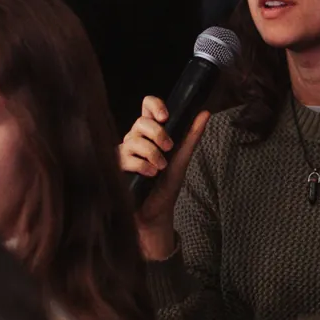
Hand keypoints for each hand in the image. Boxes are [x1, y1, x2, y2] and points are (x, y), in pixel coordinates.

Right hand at [118, 98, 208, 259]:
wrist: (155, 214)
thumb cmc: (166, 187)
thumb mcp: (182, 160)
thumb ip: (191, 136)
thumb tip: (205, 112)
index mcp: (150, 134)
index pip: (146, 106)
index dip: (154, 105)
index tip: (165, 117)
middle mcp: (134, 140)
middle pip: (140, 121)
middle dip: (158, 133)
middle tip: (168, 148)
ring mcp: (122, 153)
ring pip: (133, 140)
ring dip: (152, 154)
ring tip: (159, 169)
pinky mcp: (113, 167)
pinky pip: (125, 158)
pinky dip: (141, 166)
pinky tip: (149, 175)